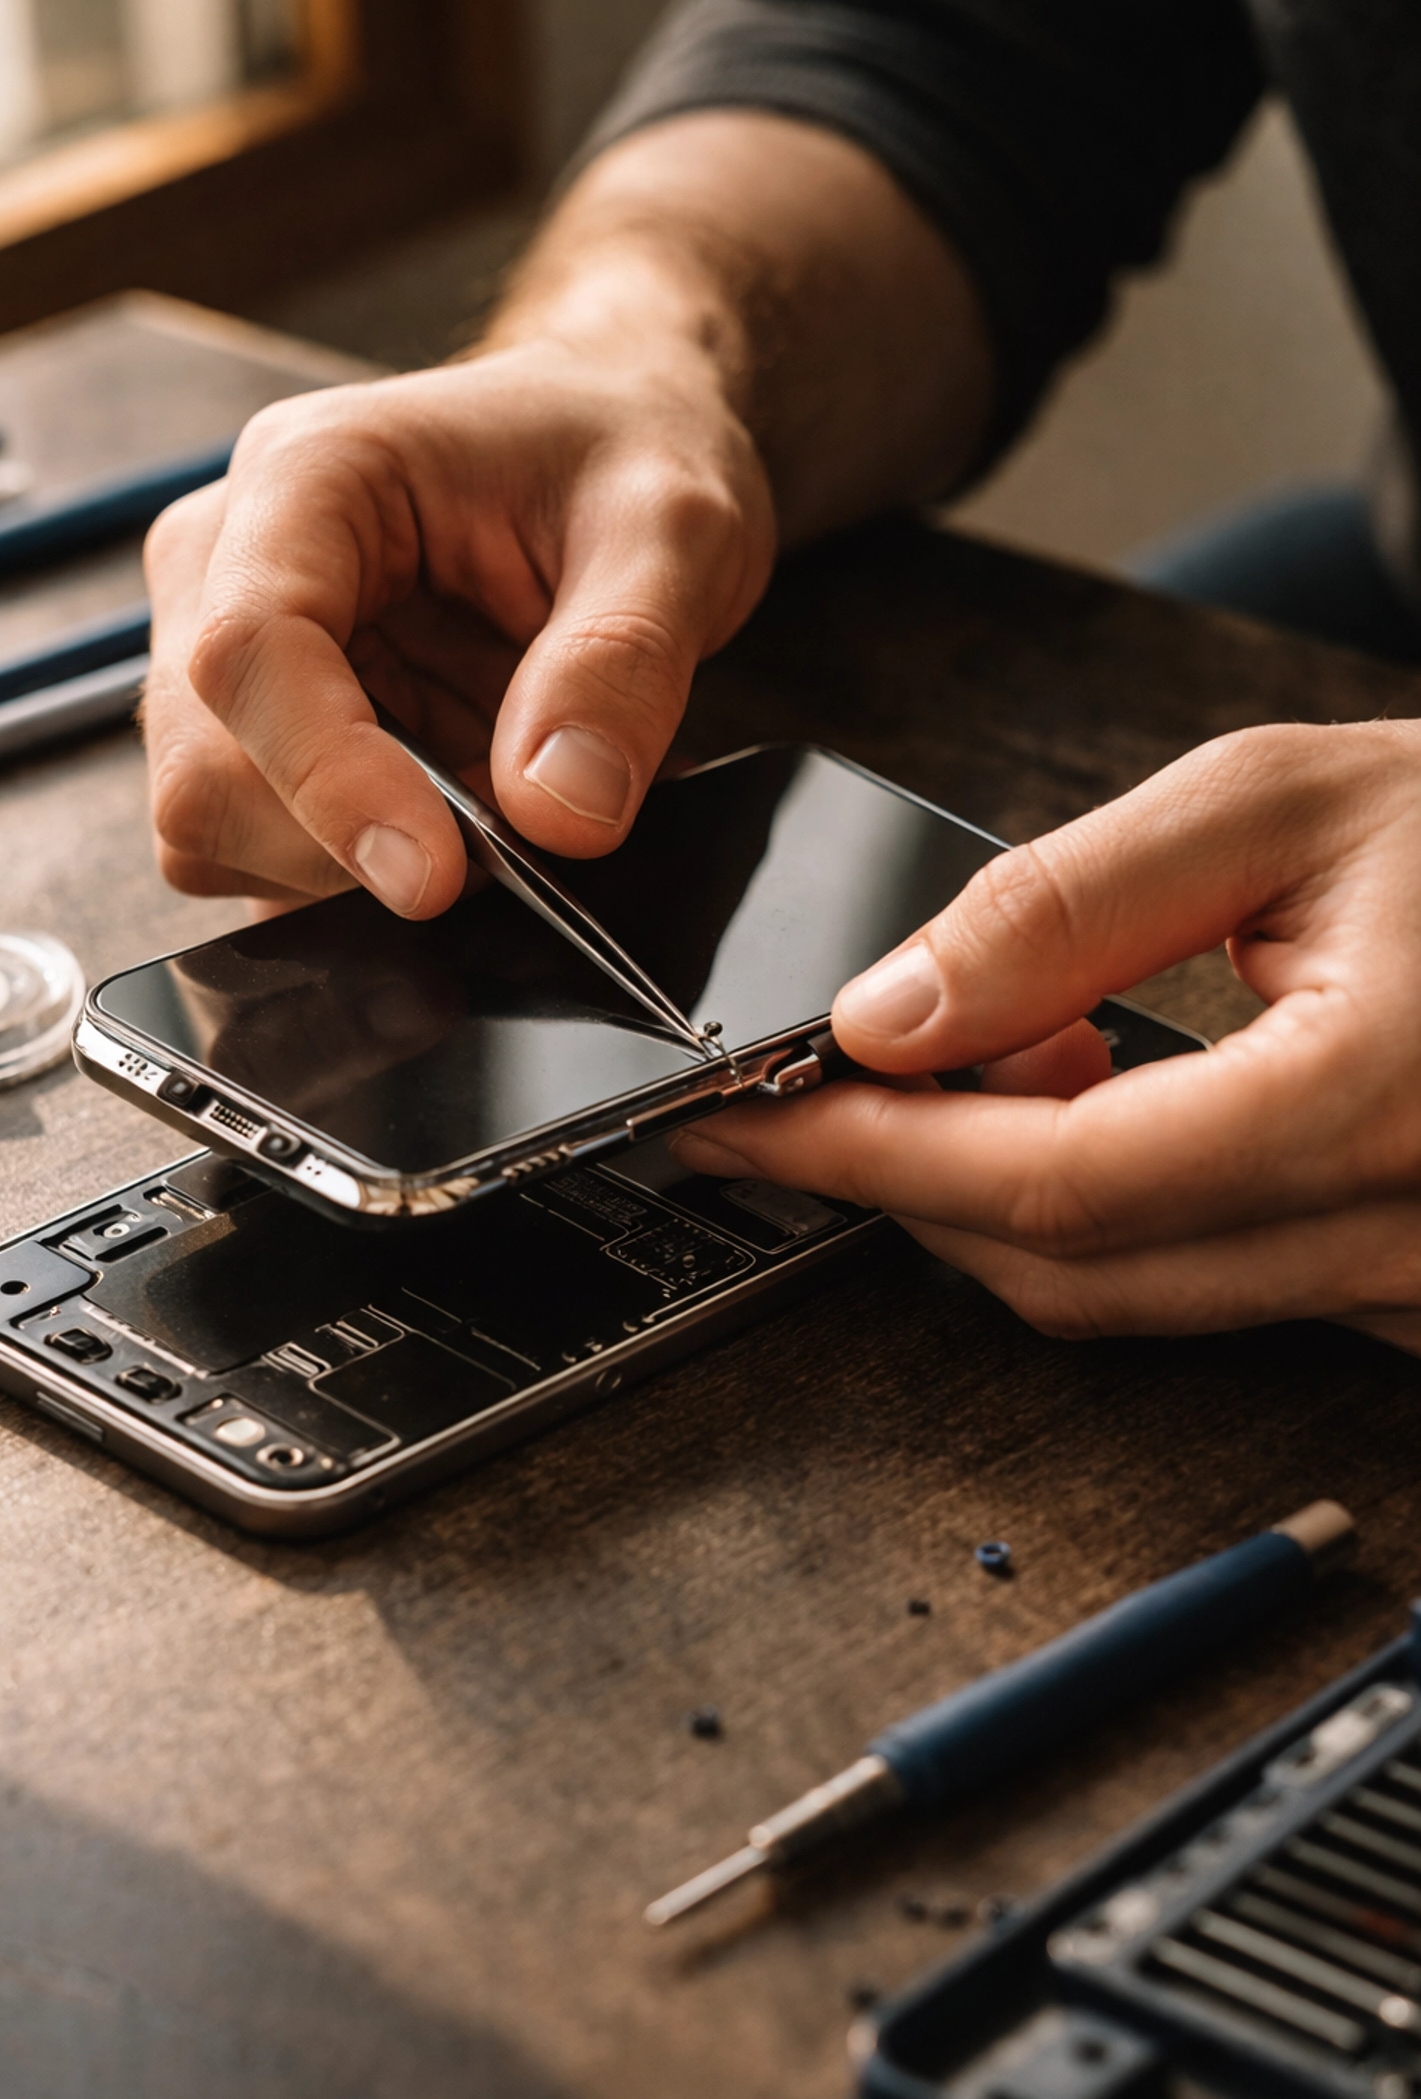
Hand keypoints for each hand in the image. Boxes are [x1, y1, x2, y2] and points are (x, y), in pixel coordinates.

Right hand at [141, 110, 987, 912]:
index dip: (330, 783)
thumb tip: (561, 815)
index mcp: (309, 487)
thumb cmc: (640, 446)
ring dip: (349, 866)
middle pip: (204, 764)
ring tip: (486, 819)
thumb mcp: (676, 533)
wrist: (630, 441)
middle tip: (492, 865)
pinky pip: (273, 848)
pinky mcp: (285, 733)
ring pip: (215, 824)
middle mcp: (236, 568)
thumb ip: (622, 663)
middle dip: (340, 843)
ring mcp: (245, 658)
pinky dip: (358, 874)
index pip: (248, 657)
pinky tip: (454, 830)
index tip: (442, 873)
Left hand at [671, 719, 1420, 1349]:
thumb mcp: (1284, 803)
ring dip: (994, 1200)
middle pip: (1070, 1271)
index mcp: (1380, 1103)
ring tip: (960, 1063)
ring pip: (1124, 1296)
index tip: (744, 1124)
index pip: (1058, 1184)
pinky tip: (1074, 1103)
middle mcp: (1403, 1237)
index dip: (873, 1157)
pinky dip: (1093, 1215)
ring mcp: (1408, 1289)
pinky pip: (1198, 1286)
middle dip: (903, 1188)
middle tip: (801, 1098)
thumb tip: (893, 1012)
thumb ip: (1072, 905)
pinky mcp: (1398, 1295)